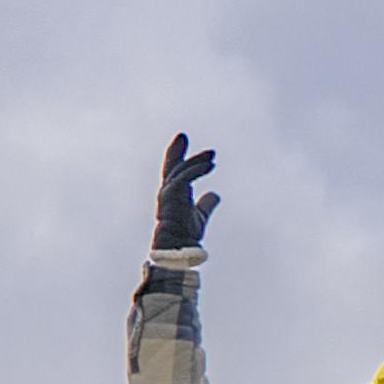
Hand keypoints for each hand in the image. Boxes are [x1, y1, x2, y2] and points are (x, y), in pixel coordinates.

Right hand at [152, 132, 220, 256]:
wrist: (179, 247)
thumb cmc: (186, 234)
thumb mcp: (200, 215)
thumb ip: (206, 204)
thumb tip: (215, 194)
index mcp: (173, 193)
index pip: (174, 170)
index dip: (177, 155)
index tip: (182, 140)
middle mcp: (168, 191)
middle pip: (171, 166)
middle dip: (176, 150)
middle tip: (182, 136)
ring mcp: (168, 193)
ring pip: (180, 170)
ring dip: (196, 160)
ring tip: (212, 155)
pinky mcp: (172, 196)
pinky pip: (185, 178)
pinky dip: (197, 169)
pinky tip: (210, 165)